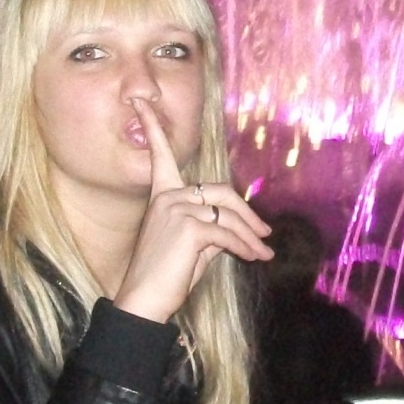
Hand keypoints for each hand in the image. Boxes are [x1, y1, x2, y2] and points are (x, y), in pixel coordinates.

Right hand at [112, 94, 271, 323]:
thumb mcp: (192, 246)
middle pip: (222, 190)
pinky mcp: (190, 228)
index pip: (160, 154)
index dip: (152, 127)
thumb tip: (239, 230)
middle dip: (247, 213)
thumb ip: (211, 228)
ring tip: (263, 254)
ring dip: (250, 237)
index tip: (139, 101)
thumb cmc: (165, 277)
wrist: (144, 302)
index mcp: (162, 195)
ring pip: (229, 215)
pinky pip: (228, 234)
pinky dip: (246, 247)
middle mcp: (168, 196)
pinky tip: (254, 258)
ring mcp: (177, 209)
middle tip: (264, 233)